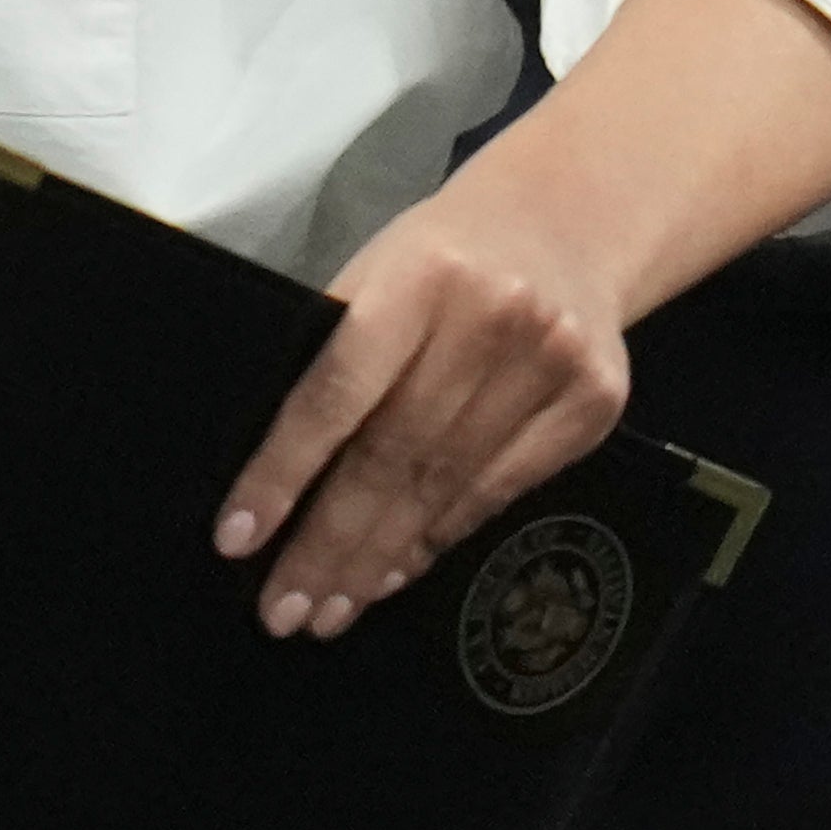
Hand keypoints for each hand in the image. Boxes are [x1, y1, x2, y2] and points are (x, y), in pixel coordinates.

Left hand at [209, 181, 634, 645]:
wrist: (567, 220)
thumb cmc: (442, 256)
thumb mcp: (376, 270)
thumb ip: (336, 355)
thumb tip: (277, 480)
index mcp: (419, 276)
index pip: (336, 392)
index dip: (283, 472)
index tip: (237, 539)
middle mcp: (491, 319)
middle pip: (393, 456)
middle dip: (329, 544)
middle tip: (283, 609)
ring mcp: (552, 364)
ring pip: (445, 486)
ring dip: (379, 557)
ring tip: (329, 605)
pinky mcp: (593, 404)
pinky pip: (498, 492)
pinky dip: (438, 538)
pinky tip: (395, 570)